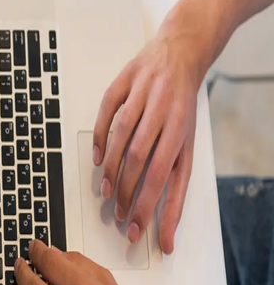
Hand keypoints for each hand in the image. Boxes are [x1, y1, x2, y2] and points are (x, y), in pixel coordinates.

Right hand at [92, 18, 205, 253]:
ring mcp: (143, 93)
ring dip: (112, 167)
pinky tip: (97, 159)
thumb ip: (175, 186)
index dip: (148, 206)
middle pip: (142, 158)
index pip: (164, 176)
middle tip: (118, 215)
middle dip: (127, 192)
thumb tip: (168, 231)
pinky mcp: (124, 81)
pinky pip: (107, 110)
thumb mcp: (186, 145)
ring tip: (107, 193)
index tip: (136, 231)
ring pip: (123, 135)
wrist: (181, 53)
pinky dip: (99, 135)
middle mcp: (164, 110)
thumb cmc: (181, 107)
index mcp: (182, 129)